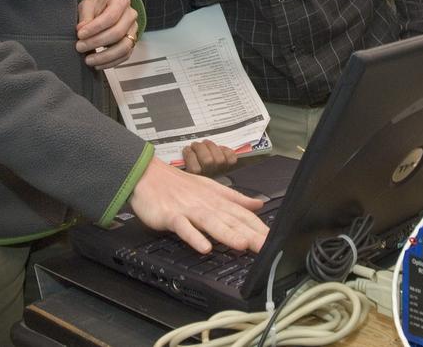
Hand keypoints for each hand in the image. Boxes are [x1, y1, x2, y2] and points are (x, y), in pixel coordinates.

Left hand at [76, 0, 138, 67]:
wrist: (105, 8)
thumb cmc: (96, 5)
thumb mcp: (88, 4)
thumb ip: (85, 16)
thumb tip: (82, 30)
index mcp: (121, 1)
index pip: (111, 16)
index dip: (95, 28)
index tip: (80, 35)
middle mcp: (131, 15)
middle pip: (118, 33)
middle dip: (97, 42)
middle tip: (80, 47)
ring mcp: (133, 30)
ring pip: (124, 47)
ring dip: (105, 56)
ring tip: (88, 60)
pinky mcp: (131, 43)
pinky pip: (125, 56)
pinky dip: (111, 62)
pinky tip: (97, 64)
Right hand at [128, 159, 267, 254]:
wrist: (147, 175)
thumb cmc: (179, 184)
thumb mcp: (211, 188)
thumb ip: (235, 198)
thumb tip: (258, 204)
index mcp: (217, 198)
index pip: (243, 214)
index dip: (259, 227)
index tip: (274, 239)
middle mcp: (206, 204)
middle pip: (231, 220)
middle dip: (250, 234)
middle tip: (266, 247)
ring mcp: (188, 209)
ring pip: (211, 223)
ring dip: (227, 234)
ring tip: (242, 245)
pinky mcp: (171, 216)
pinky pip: (183, 228)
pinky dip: (194, 236)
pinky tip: (204, 247)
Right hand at [182, 139, 237, 175]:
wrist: (209, 177)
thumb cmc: (193, 168)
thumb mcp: (183, 168)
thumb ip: (182, 162)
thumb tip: (182, 151)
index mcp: (196, 178)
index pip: (194, 169)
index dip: (190, 155)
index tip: (187, 149)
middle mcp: (210, 176)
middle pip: (208, 161)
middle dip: (200, 148)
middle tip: (196, 144)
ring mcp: (220, 171)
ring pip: (219, 158)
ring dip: (211, 146)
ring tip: (206, 142)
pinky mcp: (229, 166)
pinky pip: (231, 158)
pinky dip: (226, 150)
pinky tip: (219, 148)